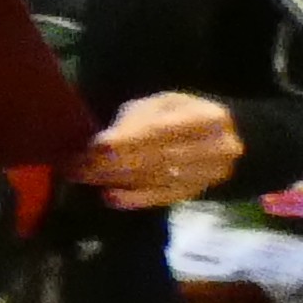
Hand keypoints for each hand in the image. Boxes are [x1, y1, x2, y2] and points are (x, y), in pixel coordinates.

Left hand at [77, 89, 243, 210]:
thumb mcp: (164, 104)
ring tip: (82, 176)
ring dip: (114, 179)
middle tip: (73, 165)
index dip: (121, 141)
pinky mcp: (198, 193)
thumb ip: (138, 119)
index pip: (156, 132)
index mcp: (206, 118)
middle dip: (109, 163)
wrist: (230, 139)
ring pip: (153, 179)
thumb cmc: (184, 115)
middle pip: (152, 159)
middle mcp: (215, 149)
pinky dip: (133, 198)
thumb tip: (104, 142)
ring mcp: (209, 175)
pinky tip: (110, 196)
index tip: (88, 147)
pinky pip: (161, 198)